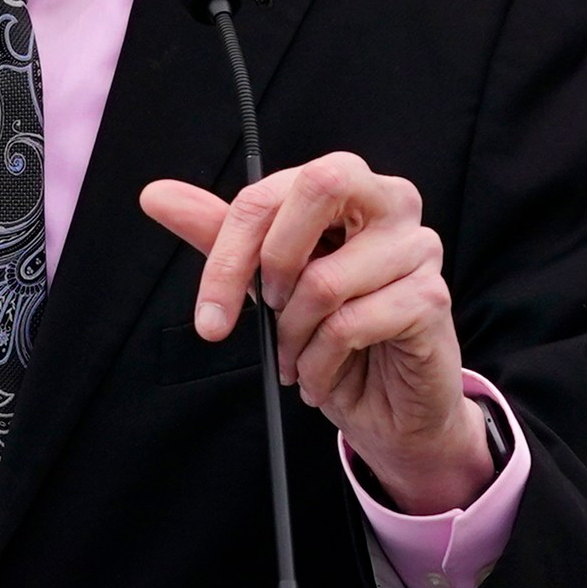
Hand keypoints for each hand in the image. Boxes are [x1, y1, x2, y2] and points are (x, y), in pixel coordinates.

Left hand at [140, 152, 493, 515]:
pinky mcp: (431, 298)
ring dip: (293, 336)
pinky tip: (319, 376)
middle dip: (271, 264)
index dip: (229, 253)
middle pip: (318, 186)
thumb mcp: (266, 278)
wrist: (389, 404)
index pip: (270, 193)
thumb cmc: (330, 327)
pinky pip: (350, 325)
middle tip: (267, 313)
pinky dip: (319, 363)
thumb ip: (220, 234)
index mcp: (347, 183)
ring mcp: (418, 246)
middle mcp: (391, 200)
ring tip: (295, 357)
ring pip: (324, 280)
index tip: (210, 314)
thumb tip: (156, 195)